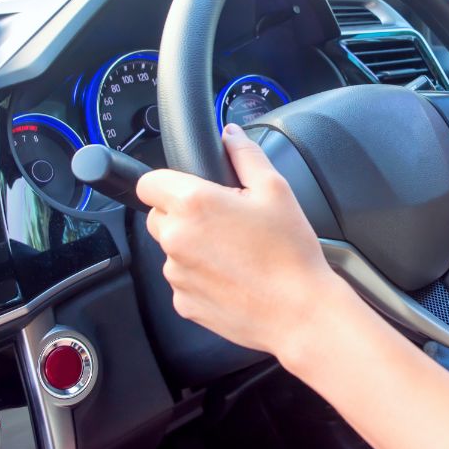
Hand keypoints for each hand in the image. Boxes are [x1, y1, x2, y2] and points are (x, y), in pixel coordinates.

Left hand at [136, 123, 343, 357]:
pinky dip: (201, 276)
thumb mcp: (276, 190)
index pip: (149, 182)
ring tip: (236, 251)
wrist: (300, 312)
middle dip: (184, 213)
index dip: (170, 181)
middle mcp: (176, 239)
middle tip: (226, 219)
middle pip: (159, 215)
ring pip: (173, 249)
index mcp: (193, 204)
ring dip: (194, 246)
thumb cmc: (290, 253)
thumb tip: (230, 135)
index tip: (191, 188)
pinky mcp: (183, 304)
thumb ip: (246, 155)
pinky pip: (184, 279)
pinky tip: (234, 276)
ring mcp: (177, 275)